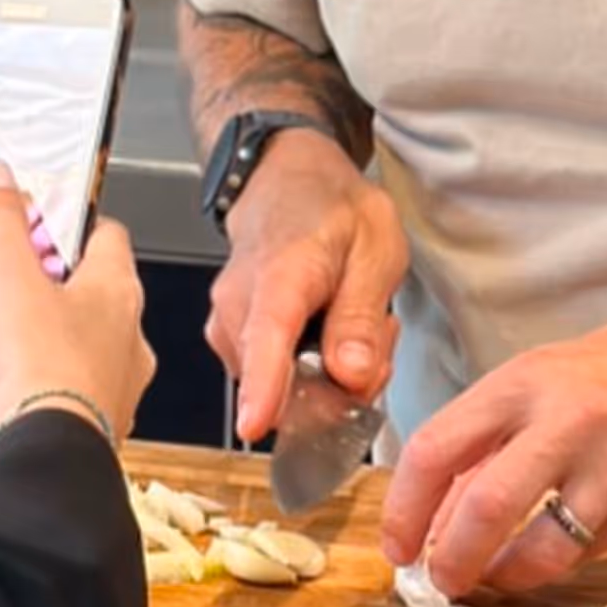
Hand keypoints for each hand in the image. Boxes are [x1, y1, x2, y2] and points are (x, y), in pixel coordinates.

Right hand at [0, 161, 156, 451]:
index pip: (105, 241)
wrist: (43, 461)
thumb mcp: (8, 272)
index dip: (69, 225)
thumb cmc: (43, 362)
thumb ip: (1, 220)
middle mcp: (114, 347)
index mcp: (116, 295)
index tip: (33, 219)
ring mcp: (86, 399)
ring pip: (30, 363)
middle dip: (27, 291)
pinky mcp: (48, 441)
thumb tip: (0, 176)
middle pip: (71, 302)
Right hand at [206, 127, 409, 441]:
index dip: (263, 385)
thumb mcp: (374, 245)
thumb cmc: (332, 208)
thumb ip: (362, 313)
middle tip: (379, 335)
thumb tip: (352, 377)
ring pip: (283, 389)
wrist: (286, 180)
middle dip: (341, 385)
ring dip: (329, 377)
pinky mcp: (228, 340)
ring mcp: (227, 324)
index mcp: (280, 272)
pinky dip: (309, 371)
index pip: (267, 334)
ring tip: (354, 322)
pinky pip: (273, 380)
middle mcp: (239, 303)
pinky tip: (328, 333)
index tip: (254, 426)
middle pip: (285, 383)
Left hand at [380, 296, 606, 598]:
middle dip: (449, 556)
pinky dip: (548, 568)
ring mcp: (605, 464)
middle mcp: (561, 419)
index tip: (396, 540)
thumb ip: (493, 435)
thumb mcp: (544, 376)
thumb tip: (439, 507)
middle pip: (482, 504)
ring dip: (501, 574)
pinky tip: (534, 565)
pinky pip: (582, 550)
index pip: (438, 445)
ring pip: (538, 544)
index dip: (405, 505)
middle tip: (436, 578)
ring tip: (486, 578)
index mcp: (522, 380)